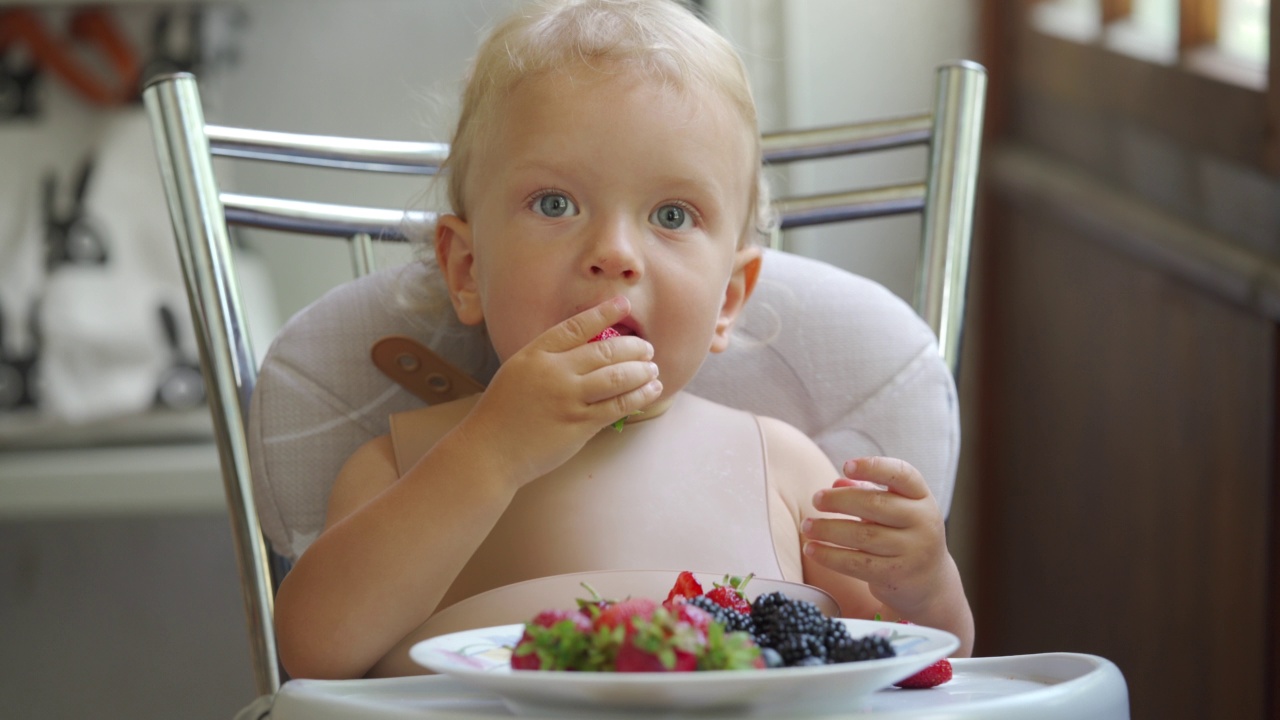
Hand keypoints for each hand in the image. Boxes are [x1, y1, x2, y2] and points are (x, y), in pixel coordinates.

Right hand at [458, 296, 662, 487]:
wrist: (489, 451)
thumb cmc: (503, 412)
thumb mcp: (518, 372)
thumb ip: (549, 359)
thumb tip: (589, 351)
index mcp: (535, 354)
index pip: (577, 326)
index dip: (603, 313)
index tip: (624, 304)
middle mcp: (553, 373)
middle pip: (605, 351)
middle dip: (634, 347)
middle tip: (647, 349)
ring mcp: (568, 399)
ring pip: (617, 378)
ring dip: (642, 371)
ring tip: (653, 369)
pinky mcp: (579, 425)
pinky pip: (618, 406)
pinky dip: (639, 396)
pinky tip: (651, 391)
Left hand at [801, 456, 952, 617]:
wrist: (930, 583)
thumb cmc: (903, 535)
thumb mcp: (894, 510)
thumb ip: (867, 492)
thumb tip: (836, 482)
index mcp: (922, 498)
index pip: (902, 474)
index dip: (874, 467)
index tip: (846, 465)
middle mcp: (923, 522)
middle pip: (876, 504)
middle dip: (839, 500)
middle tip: (816, 499)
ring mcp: (912, 550)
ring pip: (862, 535)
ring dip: (828, 529)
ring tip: (807, 526)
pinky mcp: (897, 575)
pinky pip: (856, 563)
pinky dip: (830, 556)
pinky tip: (812, 549)